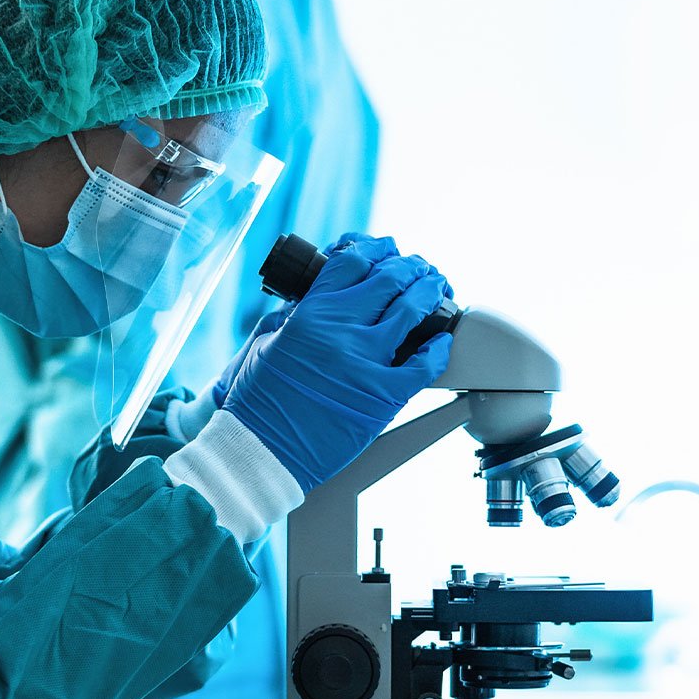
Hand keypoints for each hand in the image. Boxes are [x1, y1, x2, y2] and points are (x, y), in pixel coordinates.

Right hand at [219, 235, 451, 491]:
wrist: (261, 450)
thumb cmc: (258, 402)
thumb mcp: (266, 343)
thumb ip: (294, 315)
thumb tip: (317, 298)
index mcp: (309, 313)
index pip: (352, 261)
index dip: (376, 247)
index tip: (386, 248)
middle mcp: (340, 331)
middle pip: (390, 278)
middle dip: (411, 266)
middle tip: (420, 268)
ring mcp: (364, 363)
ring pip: (413, 311)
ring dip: (430, 293)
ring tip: (437, 289)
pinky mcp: (382, 397)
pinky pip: (424, 364)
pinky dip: (438, 348)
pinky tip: (440, 340)